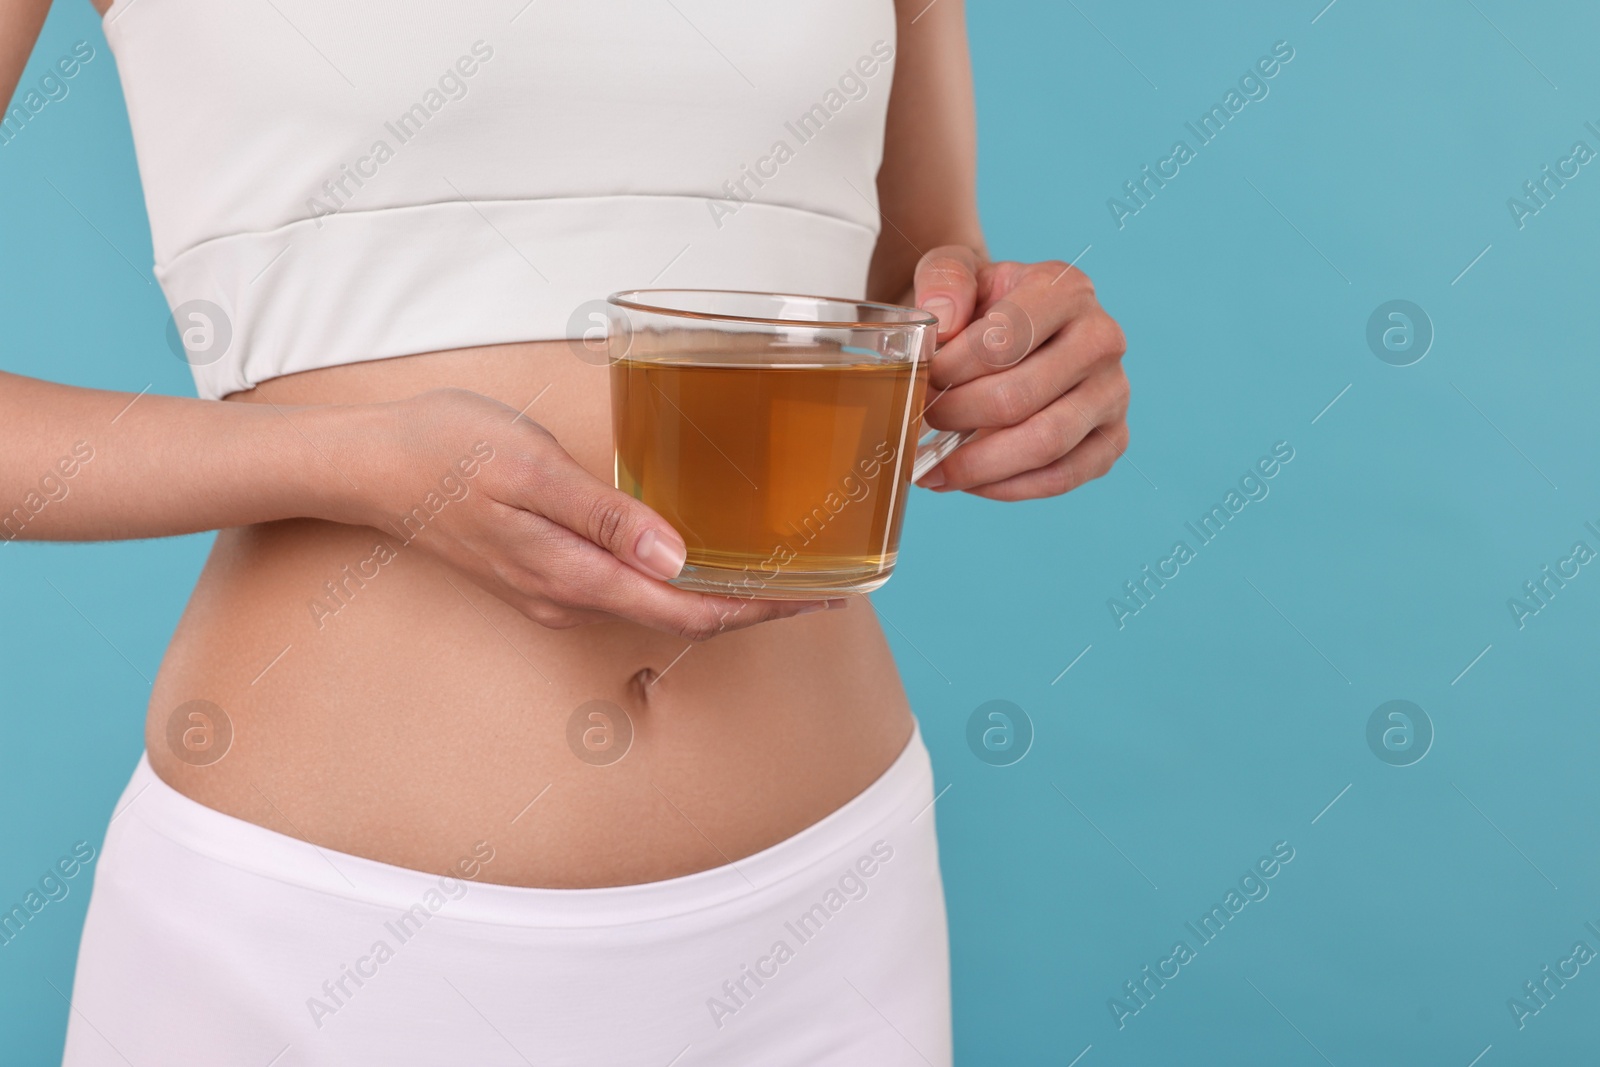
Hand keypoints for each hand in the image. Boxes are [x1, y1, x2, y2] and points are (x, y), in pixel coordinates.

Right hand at [342, 388, 839, 639]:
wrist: (366, 467)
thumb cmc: (446, 454)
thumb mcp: (531, 472)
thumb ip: (605, 518)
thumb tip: (676, 558)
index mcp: (575, 578)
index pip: (692, 610)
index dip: (762, 608)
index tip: (822, 597)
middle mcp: (570, 600)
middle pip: (683, 618)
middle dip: (755, 607)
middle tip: (822, 586)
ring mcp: (554, 593)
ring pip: (658, 607)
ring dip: (720, 597)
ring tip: (777, 571)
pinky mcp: (543, 574)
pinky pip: (629, 591)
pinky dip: (678, 582)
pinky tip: (698, 555)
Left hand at [912, 246, 1129, 499]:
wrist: (1006, 331)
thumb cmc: (978, 304)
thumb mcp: (954, 269)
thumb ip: (943, 277)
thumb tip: (941, 317)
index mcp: (1066, 289)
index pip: (1004, 339)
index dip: (950, 370)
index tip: (918, 382)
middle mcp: (1102, 339)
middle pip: (1017, 398)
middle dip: (955, 417)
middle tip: (919, 423)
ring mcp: (1113, 393)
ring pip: (1043, 443)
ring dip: (975, 463)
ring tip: (932, 467)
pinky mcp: (1111, 440)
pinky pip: (1060, 477)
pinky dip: (1005, 487)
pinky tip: (967, 481)